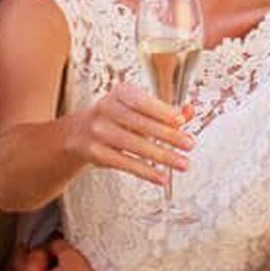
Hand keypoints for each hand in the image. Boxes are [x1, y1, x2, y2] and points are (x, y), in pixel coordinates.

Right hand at [70, 83, 192, 186]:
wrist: (79, 132)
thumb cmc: (118, 117)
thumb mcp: (137, 107)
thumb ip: (165, 110)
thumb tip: (190, 112)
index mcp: (120, 93)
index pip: (142, 102)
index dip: (162, 111)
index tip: (181, 122)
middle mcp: (106, 109)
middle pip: (141, 124)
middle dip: (168, 135)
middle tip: (190, 145)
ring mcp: (99, 131)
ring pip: (134, 145)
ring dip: (162, 156)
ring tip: (182, 163)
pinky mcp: (96, 153)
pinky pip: (124, 163)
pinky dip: (145, 171)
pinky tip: (161, 177)